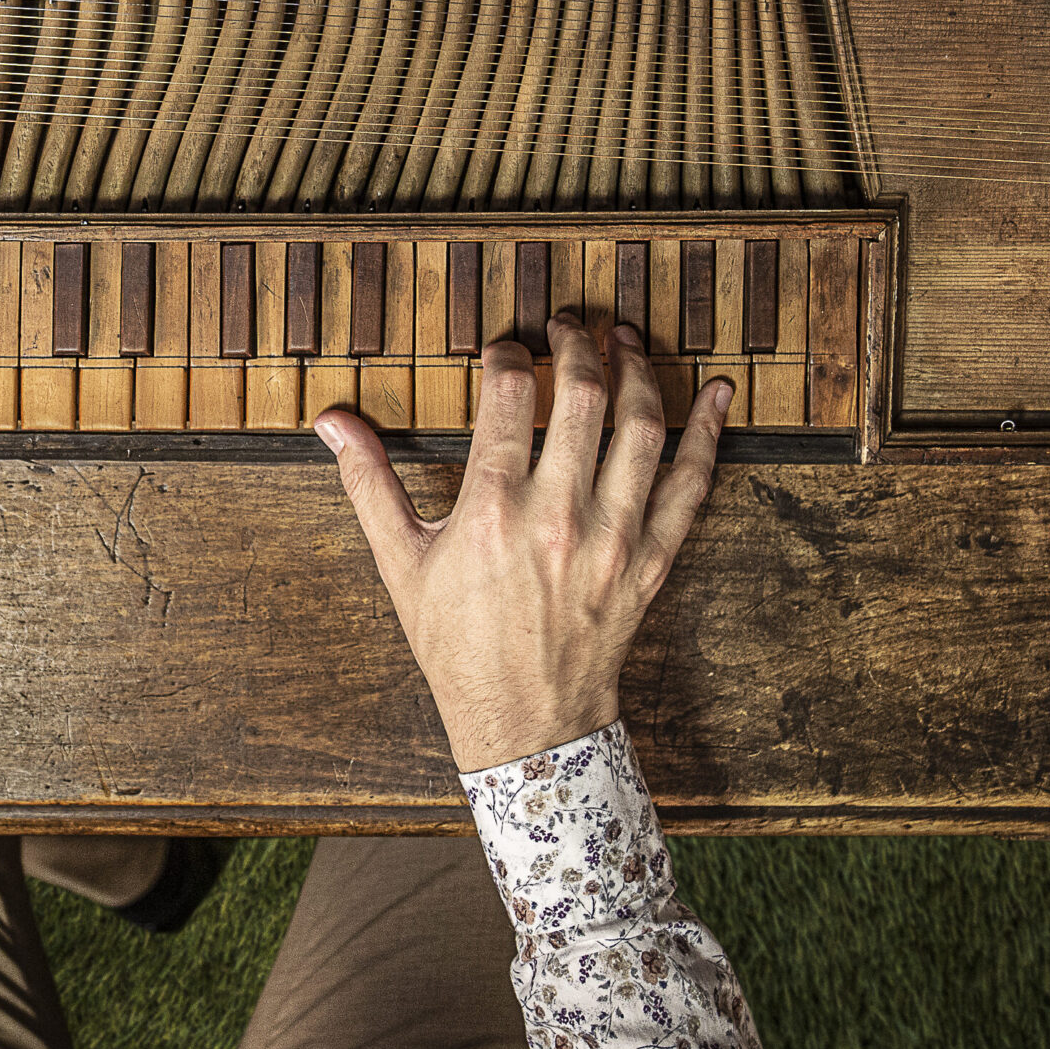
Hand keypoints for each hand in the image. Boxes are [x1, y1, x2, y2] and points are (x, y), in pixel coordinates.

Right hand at [316, 313, 729, 772]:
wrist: (525, 723)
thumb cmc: (458, 645)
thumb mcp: (401, 564)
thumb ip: (369, 483)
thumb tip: (331, 420)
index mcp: (492, 509)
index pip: (509, 395)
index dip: (508, 354)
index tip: (505, 346)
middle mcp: (559, 516)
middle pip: (583, 396)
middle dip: (576, 345)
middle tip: (567, 325)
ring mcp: (614, 538)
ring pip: (642, 426)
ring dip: (638, 369)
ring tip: (623, 339)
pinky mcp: (652, 559)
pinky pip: (692, 483)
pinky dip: (710, 432)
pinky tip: (718, 392)